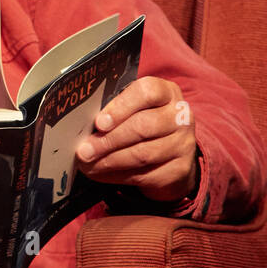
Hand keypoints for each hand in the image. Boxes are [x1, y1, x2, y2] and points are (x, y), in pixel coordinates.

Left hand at [74, 77, 198, 204]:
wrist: (171, 156)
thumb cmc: (143, 125)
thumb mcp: (133, 110)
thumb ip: (114, 111)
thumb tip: (82, 125)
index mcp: (166, 92)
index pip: (147, 92)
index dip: (121, 107)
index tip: (99, 123)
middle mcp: (180, 116)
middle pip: (143, 126)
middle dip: (108, 140)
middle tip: (84, 150)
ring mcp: (184, 143)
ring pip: (142, 153)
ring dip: (109, 160)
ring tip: (88, 164)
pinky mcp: (180, 169)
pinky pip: (144, 175)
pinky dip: (116, 175)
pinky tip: (100, 173)